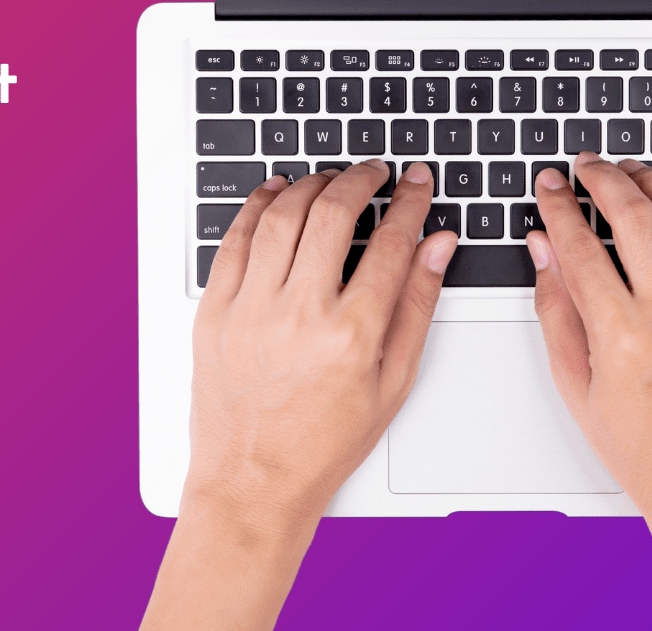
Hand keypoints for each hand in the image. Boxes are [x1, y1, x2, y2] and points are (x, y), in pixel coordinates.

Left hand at [141, 159, 456, 630]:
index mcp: (352, 335)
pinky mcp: (214, 312)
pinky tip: (276, 192)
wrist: (253, 480)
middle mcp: (299, 315)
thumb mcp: (392, 382)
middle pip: (333, 214)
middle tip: (375, 171)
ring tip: (331, 179)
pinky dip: (258, 206)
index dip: (410, 202)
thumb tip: (437, 246)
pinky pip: (236, 239)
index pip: (390, 243)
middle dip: (361, 179)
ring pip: (282, 216)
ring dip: (311, 184)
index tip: (417, 182)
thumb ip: (416, 305)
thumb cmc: (324, 442)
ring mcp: (250, 310)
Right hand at [527, 154, 651, 629]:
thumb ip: (556, 310)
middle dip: (604, 178)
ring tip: (631, 170)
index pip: (580, 247)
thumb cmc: (643, 451)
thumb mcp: (576, 386)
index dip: (559, 207)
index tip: (550, 186)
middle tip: (586, 164)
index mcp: (622, 338)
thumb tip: (543, 251)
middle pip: (634, 217)